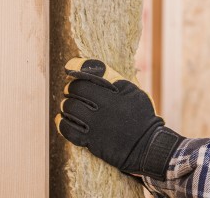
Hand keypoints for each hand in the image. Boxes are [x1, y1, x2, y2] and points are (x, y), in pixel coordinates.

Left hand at [55, 58, 182, 179]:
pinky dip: (62, 123)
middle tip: (72, 92)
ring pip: (69, 110)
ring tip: (71, 105)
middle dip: (70, 90)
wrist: (147, 145)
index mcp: (111, 95)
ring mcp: (95, 126)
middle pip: (73, 94)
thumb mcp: (131, 90)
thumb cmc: (141, 114)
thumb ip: (110, 76)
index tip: (73, 77)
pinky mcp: (91, 142)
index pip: (82, 81)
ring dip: (66, 105)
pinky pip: (68, 131)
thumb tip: (85, 65)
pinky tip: (62, 118)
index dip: (75, 78)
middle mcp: (101, 110)